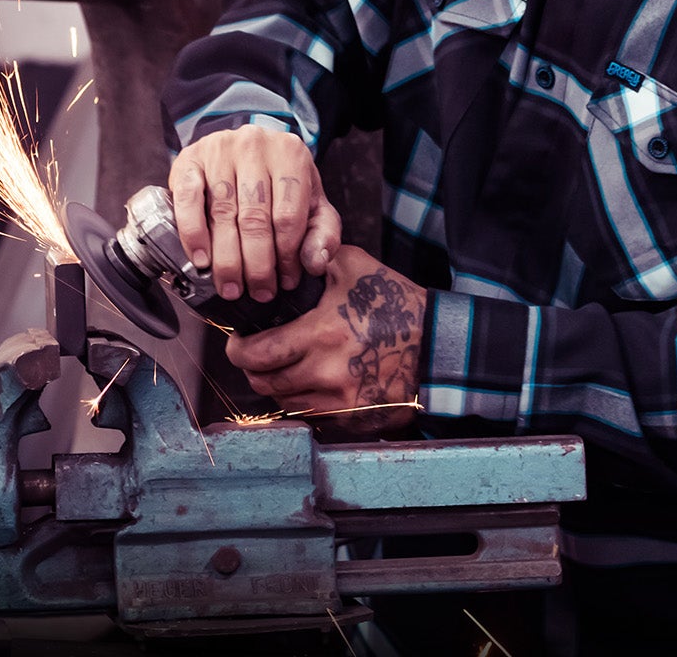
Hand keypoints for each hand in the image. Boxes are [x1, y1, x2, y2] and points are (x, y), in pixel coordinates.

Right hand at [168, 125, 339, 303]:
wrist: (247, 150)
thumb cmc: (279, 183)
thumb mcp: (311, 202)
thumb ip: (322, 233)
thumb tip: (315, 264)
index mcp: (290, 154)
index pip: (289, 215)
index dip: (287, 255)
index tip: (285, 282)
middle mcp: (254, 146)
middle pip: (255, 217)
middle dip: (257, 264)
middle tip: (258, 292)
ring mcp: (219, 150)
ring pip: (222, 213)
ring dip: (226, 258)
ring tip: (231, 287)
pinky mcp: (189, 159)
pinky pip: (188, 199)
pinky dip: (193, 233)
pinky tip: (201, 259)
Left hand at [225, 245, 423, 436]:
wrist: (438, 348)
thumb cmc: (397, 305)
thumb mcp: (355, 268)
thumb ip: (315, 259)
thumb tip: (284, 257)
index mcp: (321, 335)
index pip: (257, 354)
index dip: (238, 350)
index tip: (239, 342)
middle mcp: (326, 374)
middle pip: (264, 384)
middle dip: (253, 369)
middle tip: (256, 356)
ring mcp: (340, 403)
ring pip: (285, 404)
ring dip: (278, 387)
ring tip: (284, 368)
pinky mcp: (353, 420)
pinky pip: (312, 418)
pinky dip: (304, 403)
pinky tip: (311, 384)